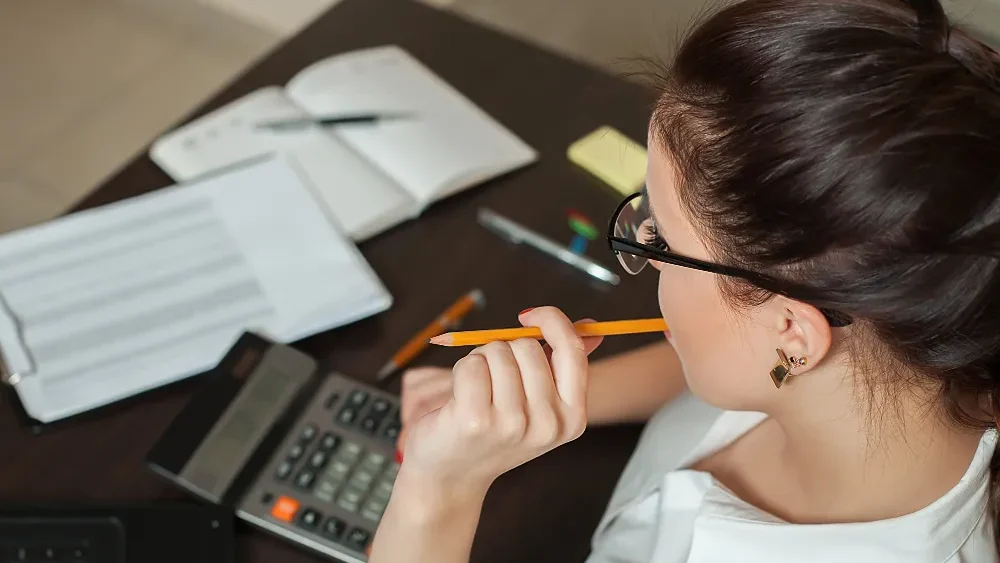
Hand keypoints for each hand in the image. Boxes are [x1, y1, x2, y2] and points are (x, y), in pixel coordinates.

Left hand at [396, 307, 602, 496]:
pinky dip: (461, 370)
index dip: (551, 321)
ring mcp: (512, 425)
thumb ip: (565, 364)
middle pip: (527, 347)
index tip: (526, 316)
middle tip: (493, 378)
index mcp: (573, 418)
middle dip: (505, 349)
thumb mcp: (539, 404)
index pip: (572, 350)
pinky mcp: (475, 421)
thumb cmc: (496, 430)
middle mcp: (548, 424)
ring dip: (481, 360)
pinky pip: (472, 365)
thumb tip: (590, 325)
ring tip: (477, 391)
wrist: (452, 475)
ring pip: (497, 352)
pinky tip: (459, 397)